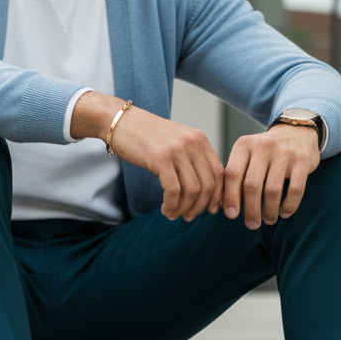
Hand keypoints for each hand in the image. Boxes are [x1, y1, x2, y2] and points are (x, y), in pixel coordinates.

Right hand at [71, 92, 223, 220]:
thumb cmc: (146, 136)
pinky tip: (165, 209)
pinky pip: (174, 190)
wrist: (120, 121)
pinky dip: (171, 205)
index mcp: (200, 139)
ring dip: (184, 208)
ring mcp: (178, 150)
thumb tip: (204, 189)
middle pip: (208, 184)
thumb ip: (191, 159)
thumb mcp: (176, 142)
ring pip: (192, 190)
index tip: (210, 210)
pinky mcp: (161, 158)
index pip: (220, 172)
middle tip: (189, 217)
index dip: (217, 195)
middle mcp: (193, 143)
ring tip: (173, 214)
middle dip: (200, 207)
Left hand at [223, 124, 319, 228]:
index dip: (230, 197)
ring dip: (269, 210)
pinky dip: (289, 205)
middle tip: (252, 224)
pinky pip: (296, 189)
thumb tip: (223, 206)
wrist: (296, 131)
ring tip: (269, 220)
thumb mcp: (247, 155)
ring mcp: (284, 152)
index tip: (231, 215)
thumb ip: (235, 176)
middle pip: (252, 185)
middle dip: (251, 209)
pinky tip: (284, 213)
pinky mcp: (303, 160)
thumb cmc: (265, 152)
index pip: (232, 174)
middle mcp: (262, 146)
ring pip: (272, 190)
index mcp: (244, 146)